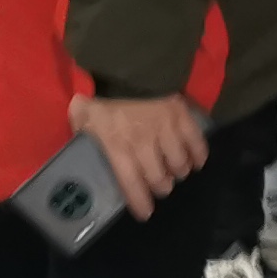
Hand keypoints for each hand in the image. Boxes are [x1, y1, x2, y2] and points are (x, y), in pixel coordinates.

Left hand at [67, 92, 209, 220]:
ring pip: (179, 164)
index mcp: (117, 144)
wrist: (128, 63)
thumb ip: (80, 130)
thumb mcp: (82, 113)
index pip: (131, 182)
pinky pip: (196, 143)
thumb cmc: (102, 92)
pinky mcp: (182, 115)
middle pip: (160, 178)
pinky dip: (198, 156)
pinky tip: (196, 162)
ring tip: (175, 172)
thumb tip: (77, 142)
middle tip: (160, 186)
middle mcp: (144, 141)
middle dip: (161, 187)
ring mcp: (166, 129)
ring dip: (178, 172)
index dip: (140, 202)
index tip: (146, 214)